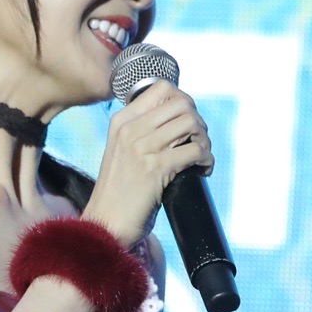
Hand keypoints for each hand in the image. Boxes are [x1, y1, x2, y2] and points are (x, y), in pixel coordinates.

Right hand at [85, 81, 212, 246]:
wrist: (105, 223)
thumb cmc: (118, 192)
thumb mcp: (123, 152)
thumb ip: (142, 133)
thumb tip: (177, 121)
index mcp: (122, 120)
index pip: (161, 88)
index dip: (183, 101)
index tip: (187, 121)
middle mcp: (130, 129)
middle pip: (182, 103)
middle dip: (198, 121)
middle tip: (197, 141)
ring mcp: (142, 147)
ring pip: (191, 123)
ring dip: (204, 140)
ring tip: (201, 156)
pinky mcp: (156, 168)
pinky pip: (196, 151)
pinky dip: (206, 160)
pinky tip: (202, 170)